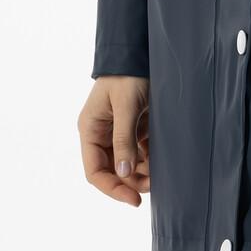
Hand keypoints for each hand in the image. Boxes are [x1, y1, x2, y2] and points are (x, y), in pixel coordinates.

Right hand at [79, 75, 150, 204]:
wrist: (139, 50)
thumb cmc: (127, 74)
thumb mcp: (126, 106)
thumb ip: (123, 138)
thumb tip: (123, 173)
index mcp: (90, 130)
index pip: (95, 171)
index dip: (112, 189)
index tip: (134, 200)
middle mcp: (100, 133)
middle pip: (111, 170)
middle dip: (131, 181)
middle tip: (154, 185)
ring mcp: (116, 131)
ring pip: (126, 163)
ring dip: (141, 171)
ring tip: (159, 172)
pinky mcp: (133, 126)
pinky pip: (138, 150)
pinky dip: (148, 158)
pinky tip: (160, 158)